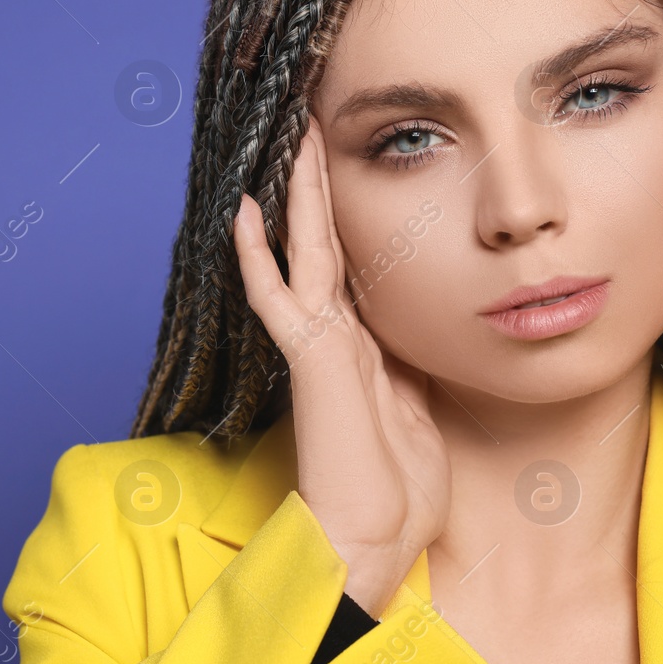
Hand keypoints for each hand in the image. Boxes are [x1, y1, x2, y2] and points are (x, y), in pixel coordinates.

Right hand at [232, 120, 451, 616]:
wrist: (374, 540)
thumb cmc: (398, 492)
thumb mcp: (420, 413)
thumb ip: (409, 368)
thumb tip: (415, 338)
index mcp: (361, 347)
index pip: (350, 263)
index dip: (345, 215)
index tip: (342, 166)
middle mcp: (334, 337)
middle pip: (324, 242)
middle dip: (320, 183)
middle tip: (311, 123)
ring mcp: (319, 345)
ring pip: (304, 251)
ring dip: (298, 193)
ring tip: (291, 136)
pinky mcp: (309, 360)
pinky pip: (277, 295)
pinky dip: (257, 253)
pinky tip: (241, 209)